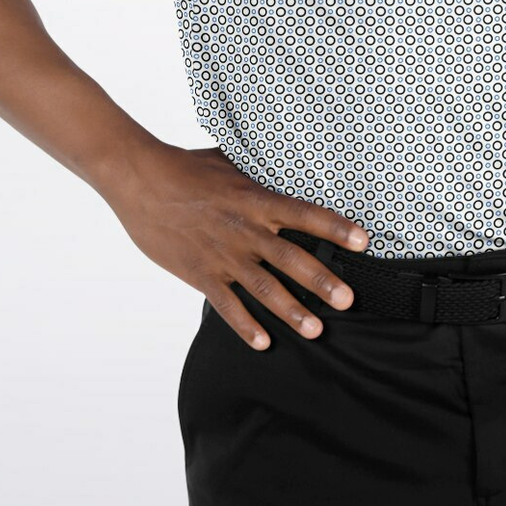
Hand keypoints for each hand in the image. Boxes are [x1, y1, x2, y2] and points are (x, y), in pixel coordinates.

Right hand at [101, 142, 370, 350]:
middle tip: (348, 301)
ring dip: (291, 311)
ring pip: (264, 288)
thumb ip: (259, 174)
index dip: (336, 228)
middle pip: (292, 259)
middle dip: (322, 282)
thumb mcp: (231, 163)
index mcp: (256, 200)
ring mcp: (223, 254)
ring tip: (316, 330)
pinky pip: (227, 305)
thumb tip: (284, 166)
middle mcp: (245, 230)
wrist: (141, 180)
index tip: (364, 242)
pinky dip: (245, 325)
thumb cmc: (188, 167)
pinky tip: (263, 342)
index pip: (306, 214)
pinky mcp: (200, 273)